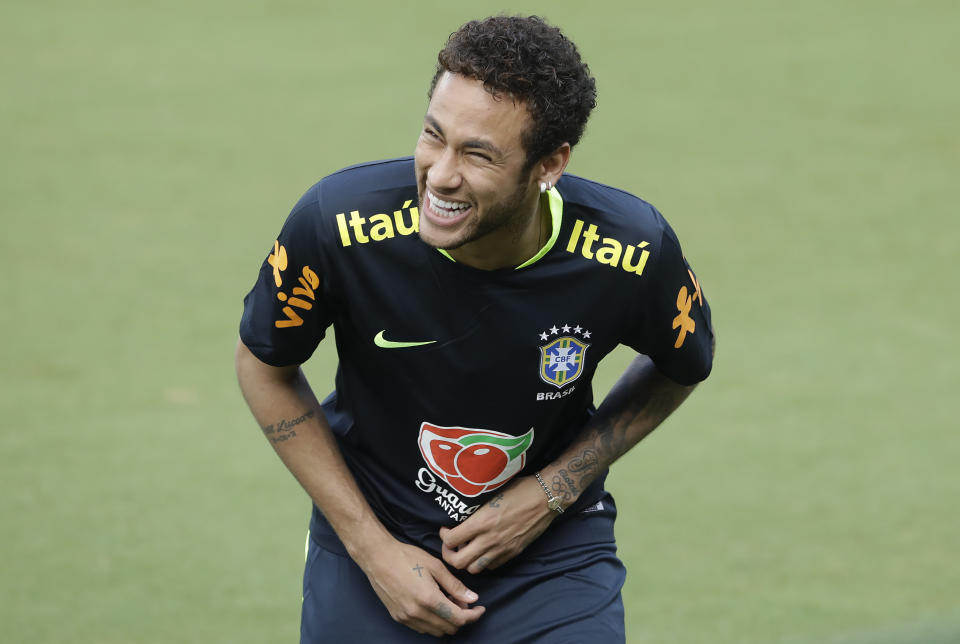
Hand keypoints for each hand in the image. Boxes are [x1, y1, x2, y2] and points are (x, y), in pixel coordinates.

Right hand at [360, 538, 484, 636]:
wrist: (378, 558)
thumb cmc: (407, 557)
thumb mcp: (435, 566)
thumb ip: (455, 585)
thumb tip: (472, 598)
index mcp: (429, 599)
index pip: (459, 618)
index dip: (473, 615)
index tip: (480, 608)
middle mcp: (417, 613)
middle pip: (449, 628)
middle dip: (461, 617)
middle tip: (462, 600)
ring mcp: (407, 618)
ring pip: (436, 631)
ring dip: (447, 621)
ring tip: (448, 601)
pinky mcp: (398, 618)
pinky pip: (422, 628)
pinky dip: (433, 622)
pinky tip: (434, 605)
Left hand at [440, 476, 556, 573]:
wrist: (545, 498)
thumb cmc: (518, 490)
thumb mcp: (491, 494)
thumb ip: (475, 511)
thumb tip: (460, 518)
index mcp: (481, 522)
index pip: (451, 540)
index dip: (444, 536)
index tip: (446, 530)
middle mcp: (489, 539)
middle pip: (458, 562)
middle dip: (449, 555)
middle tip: (450, 545)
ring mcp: (502, 549)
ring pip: (474, 569)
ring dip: (467, 561)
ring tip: (467, 549)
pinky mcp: (513, 553)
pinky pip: (492, 566)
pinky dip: (484, 562)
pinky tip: (484, 550)